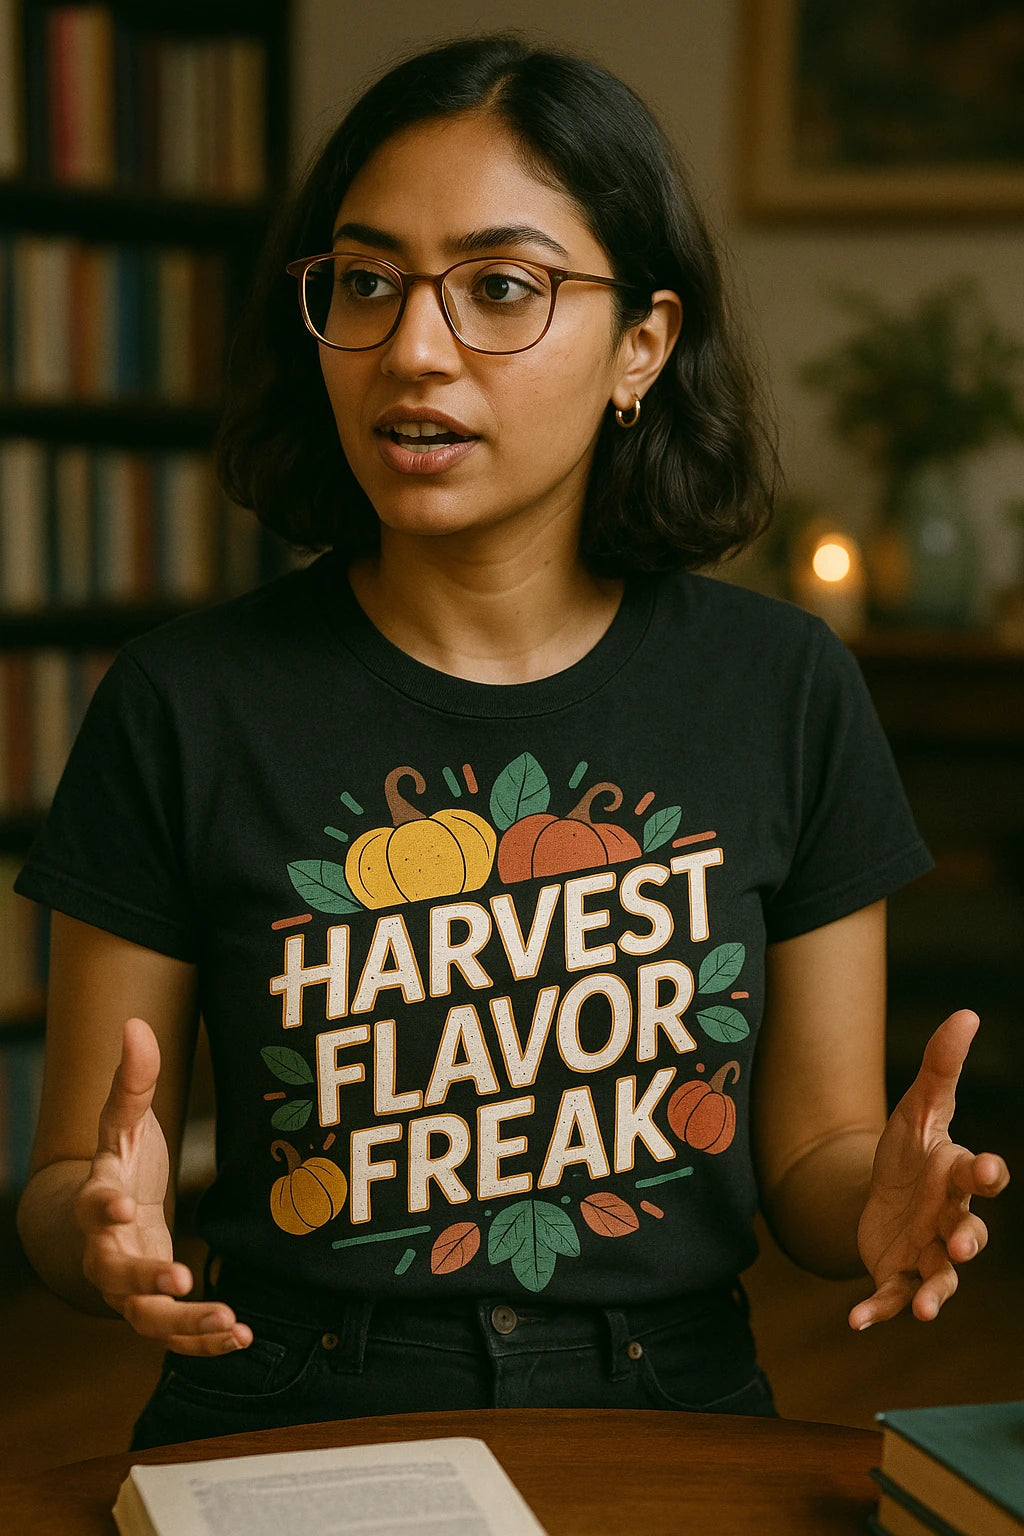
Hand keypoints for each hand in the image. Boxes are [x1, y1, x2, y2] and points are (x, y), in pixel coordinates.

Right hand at [74, 1016, 251, 1355]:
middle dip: (145, 1279)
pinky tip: (242, 1336)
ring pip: (145, 1320)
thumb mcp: (125, 1123)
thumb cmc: (120, 1164)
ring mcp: (129, 1288)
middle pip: (114, 1274)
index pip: (94, 1205)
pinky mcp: (156, 1311)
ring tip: (228, 1320)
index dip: (105, 1206)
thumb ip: (133, 1079)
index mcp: (101, 1202)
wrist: (110, 1219)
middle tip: (180, 1277)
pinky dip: (204, 1342)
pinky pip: (173, 1337)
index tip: (126, 1204)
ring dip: (184, 1324)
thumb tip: (135, 1022)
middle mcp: (108, 1252)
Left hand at [849, 1009, 1009, 1330]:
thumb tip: (966, 1012)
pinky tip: (855, 1322)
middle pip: (968, 1232)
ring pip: (942, 1277)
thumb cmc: (911, 1150)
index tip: (988, 1168)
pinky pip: (892, 1297)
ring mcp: (926, 1252)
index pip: (980, 1176)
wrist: (880, 1194)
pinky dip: (878, 1311)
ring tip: (929, 1309)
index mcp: (955, 1176)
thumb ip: (940, 1065)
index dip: (987, 1173)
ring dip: (937, 1292)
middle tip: (964, 1244)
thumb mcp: (919, 1106)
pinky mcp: (898, 1275)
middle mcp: (949, 1220)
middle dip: (969, 1240)